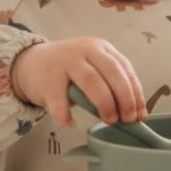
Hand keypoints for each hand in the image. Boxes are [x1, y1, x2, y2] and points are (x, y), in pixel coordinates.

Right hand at [10, 37, 146, 125]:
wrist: (30, 64)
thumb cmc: (68, 71)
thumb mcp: (92, 67)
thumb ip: (110, 83)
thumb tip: (134, 113)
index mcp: (101, 47)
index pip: (125, 69)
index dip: (136, 93)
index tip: (140, 114)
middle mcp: (85, 50)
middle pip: (112, 73)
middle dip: (125, 98)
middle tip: (127, 119)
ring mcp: (66, 61)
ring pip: (92, 81)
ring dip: (104, 104)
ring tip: (109, 120)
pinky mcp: (48, 79)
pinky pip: (60, 101)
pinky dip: (66, 115)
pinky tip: (70, 123)